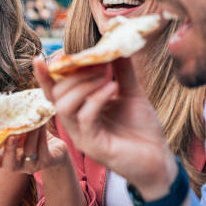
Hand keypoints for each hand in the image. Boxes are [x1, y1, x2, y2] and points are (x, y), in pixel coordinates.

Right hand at [0, 126, 69, 173]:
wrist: (55, 149)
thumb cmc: (32, 140)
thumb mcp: (19, 135)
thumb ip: (10, 129)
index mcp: (8, 159)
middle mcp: (19, 166)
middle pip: (10, 164)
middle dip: (9, 150)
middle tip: (10, 137)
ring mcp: (33, 165)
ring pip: (30, 150)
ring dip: (30, 134)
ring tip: (32, 119)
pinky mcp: (47, 161)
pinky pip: (43, 147)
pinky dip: (41, 133)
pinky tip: (42, 123)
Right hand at [34, 57, 174, 196]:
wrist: (159, 159)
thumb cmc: (142, 129)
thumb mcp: (130, 93)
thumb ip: (121, 71)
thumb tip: (116, 45)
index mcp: (79, 111)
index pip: (54, 91)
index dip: (46, 75)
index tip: (45, 56)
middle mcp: (75, 124)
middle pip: (56, 94)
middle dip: (75, 74)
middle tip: (99, 63)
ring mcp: (81, 136)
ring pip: (64, 106)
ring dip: (83, 85)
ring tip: (106, 76)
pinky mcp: (93, 146)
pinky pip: (85, 117)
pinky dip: (97, 98)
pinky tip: (113, 88)